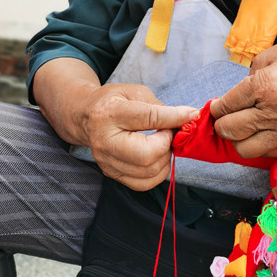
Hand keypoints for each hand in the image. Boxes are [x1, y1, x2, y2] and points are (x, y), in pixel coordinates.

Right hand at [79, 83, 194, 190]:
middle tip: (169, 132)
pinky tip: (158, 156)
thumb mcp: (134, 92)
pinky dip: (158, 172)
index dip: (173, 118)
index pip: (147, 118)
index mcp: (109, 113)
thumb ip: (159, 107)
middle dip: (167, 143)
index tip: (190, 115)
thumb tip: (186, 118)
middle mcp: (105, 141)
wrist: (85, 117)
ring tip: (163, 142)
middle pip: (146, 155)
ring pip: (148, 172)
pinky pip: (143, 183)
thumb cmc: (113, 101)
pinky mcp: (112, 174)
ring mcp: (107, 161)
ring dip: (165, 157)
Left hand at [211, 32, 276, 157]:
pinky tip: (260, 130)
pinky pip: (266, 152)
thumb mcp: (267, 57)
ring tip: (241, 125)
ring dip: (238, 138)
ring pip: (245, 149)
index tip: (216, 106)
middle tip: (224, 116)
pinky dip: (257, 144)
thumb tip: (232, 100)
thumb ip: (246, 79)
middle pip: (230, 131)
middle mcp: (274, 112)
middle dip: (222, 124)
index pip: (226, 106)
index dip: (216, 107)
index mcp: (264, 87)